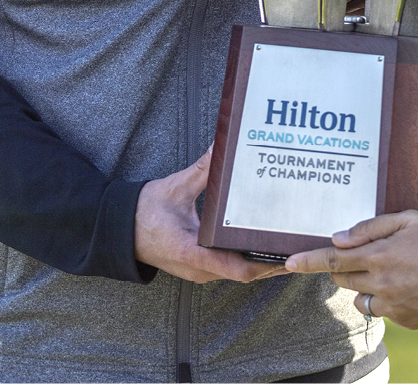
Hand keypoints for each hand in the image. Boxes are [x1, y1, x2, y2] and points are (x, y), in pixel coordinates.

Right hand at [134, 147, 285, 283]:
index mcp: (192, 253)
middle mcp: (199, 269)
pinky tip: (263, 239)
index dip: (264, 263)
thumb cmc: (143, 212)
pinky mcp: (200, 265)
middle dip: (272, 259)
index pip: (236, 269)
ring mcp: (200, 270)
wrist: (118, 231)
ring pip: (240, 271)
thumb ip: (202, 171)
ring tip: (288, 238)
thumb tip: (220, 147)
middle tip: (299, 239)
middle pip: (245, 272)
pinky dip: (248, 256)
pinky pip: (230, 266)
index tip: (287, 253)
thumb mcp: (175, 187)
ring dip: (263, 259)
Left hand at [284, 210, 417, 329]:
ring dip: (366, 287)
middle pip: (344, 281)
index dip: (307, 262)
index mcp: (380, 255)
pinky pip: (385, 313)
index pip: (333, 261)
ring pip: (362, 300)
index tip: (288, 264)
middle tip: (367, 258)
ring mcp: (394, 306)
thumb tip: (339, 238)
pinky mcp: (407, 322)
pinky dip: (389, 300)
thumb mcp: (409, 220)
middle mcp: (382, 283)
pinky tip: (411, 287)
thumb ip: (370, 228)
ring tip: (393, 273)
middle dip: (345, 270)